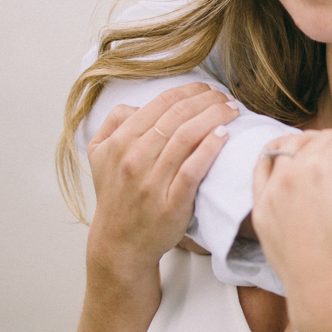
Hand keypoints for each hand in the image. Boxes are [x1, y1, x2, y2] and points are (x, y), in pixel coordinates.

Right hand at [86, 83, 238, 273]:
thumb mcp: (99, 154)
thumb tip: (138, 105)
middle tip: (226, 98)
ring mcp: (152, 182)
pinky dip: (209, 149)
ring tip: (232, 111)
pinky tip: (224, 135)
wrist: (119, 243)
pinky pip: (192, 170)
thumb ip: (114, 122)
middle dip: (207, 100)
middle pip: (178, 117)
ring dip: (214, 117)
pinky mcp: (171, 204)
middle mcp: (134, 159)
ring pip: (186, 138)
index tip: (207, 89)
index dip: (188, 91)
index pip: (160, 104)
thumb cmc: (115, 195)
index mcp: (120, 142)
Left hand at [252, 130, 331, 331]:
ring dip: (311, 145)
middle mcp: (291, 172)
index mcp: (322, 168)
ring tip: (327, 157)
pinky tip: (288, 159)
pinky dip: (275, 155)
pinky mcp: (261, 208)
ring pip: (290, 146)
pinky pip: (262, 167)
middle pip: (321, 139)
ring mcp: (272, 190)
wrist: (325, 295)